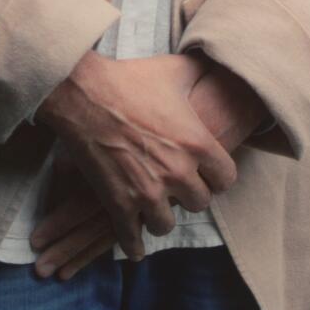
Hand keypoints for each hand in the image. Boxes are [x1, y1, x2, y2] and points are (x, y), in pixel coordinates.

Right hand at [33, 50, 236, 261]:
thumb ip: (201, 73)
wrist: (83, 92)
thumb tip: (217, 64)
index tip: (207, 173)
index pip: (227, 179)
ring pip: (167, 224)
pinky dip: (134, 244)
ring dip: (161, 215)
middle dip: (190, 194)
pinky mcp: (118, 203)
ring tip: (154, 206)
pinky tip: (134, 242)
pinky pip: (133, 240)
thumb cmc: (130, 78)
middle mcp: (178, 172)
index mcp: (197, 143)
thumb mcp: (174, 70)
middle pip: (200, 203)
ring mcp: (147, 191)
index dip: (217, 175)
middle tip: (178, 185)